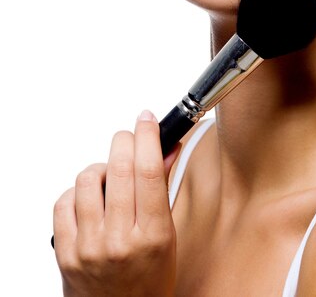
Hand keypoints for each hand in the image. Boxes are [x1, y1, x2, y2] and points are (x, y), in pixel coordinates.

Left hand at [53, 110, 180, 296]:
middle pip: (120, 169)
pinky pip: (64, 202)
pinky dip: (77, 191)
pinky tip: (90, 198)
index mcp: (153, 236)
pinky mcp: (65, 252)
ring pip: (88, 180)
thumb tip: (165, 149)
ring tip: (110, 177)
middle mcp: (120, 241)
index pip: (148, 172)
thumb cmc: (148, 280)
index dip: (147, 137)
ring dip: (101, 167)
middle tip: (130, 137)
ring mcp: (89, 247)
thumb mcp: (168, 235)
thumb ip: (162, 188)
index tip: (146, 120)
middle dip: (125, 141)